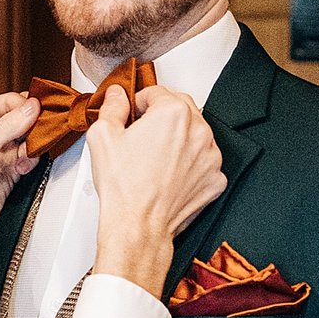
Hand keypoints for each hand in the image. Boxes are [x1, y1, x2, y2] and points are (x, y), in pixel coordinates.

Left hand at [0, 92, 40, 317]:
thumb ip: (8, 128)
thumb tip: (31, 108)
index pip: (9, 102)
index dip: (28, 106)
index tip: (47, 112)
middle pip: (22, 119)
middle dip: (35, 127)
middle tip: (48, 132)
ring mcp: (0, 149)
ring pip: (29, 138)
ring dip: (34, 146)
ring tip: (28, 155)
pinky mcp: (11, 168)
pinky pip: (30, 157)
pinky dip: (31, 161)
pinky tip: (22, 168)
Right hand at [87, 85, 226, 299]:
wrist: (139, 226)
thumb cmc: (123, 185)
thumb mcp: (103, 135)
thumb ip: (113, 106)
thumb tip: (118, 95)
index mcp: (173, 113)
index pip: (157, 92)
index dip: (139, 102)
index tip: (132, 116)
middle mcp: (199, 131)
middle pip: (181, 108)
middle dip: (162, 115)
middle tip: (142, 133)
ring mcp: (212, 157)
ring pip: (195, 133)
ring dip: (179, 137)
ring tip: (155, 156)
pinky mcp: (216, 180)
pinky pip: (204, 160)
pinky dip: (190, 162)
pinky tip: (169, 173)